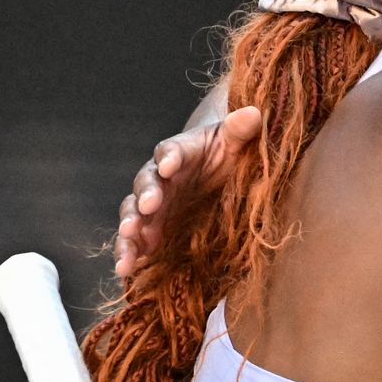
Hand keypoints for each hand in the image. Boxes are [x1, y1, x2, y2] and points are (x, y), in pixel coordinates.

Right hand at [114, 106, 262, 276]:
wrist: (214, 171)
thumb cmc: (225, 152)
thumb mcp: (234, 140)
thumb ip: (240, 130)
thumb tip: (254, 112)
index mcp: (179, 152)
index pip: (170, 150)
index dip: (169, 157)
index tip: (169, 165)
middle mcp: (160, 177)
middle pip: (146, 183)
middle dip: (144, 197)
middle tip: (146, 208)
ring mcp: (154, 205)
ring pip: (134, 214)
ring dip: (129, 229)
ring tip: (128, 247)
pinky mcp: (154, 228)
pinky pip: (137, 241)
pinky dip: (131, 253)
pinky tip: (127, 269)